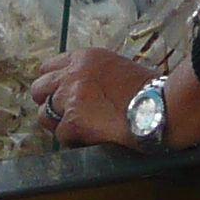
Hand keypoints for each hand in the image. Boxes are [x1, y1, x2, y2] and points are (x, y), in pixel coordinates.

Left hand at [26, 49, 157, 146]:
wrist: (160, 107)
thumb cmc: (148, 90)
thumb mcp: (116, 67)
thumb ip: (93, 75)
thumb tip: (84, 89)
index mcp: (83, 58)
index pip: (48, 67)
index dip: (53, 84)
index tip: (59, 95)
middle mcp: (72, 74)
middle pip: (39, 89)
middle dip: (49, 103)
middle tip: (63, 114)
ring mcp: (71, 98)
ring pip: (44, 114)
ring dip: (58, 124)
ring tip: (77, 129)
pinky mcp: (74, 122)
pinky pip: (62, 136)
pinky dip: (74, 141)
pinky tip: (91, 139)